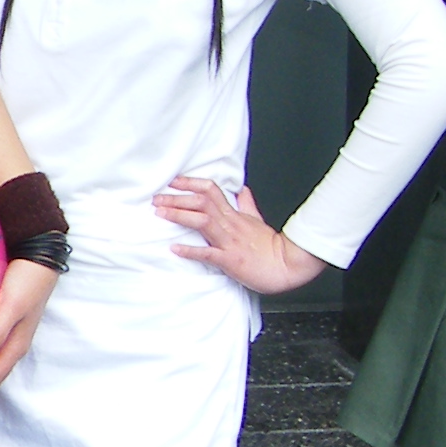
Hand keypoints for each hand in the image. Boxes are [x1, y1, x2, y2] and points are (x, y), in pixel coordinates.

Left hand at [157, 177, 324, 294]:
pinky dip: (191, 251)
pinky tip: (175, 248)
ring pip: (202, 221)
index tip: (173, 181)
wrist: (289, 265)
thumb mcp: (258, 221)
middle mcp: (230, 224)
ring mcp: (230, 241)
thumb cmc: (272, 247)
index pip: (211, 191)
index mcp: (235, 215)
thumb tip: (243, 190)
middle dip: (177, 199)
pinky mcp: (231, 260)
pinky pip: (208, 254)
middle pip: (201, 203)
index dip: (191, 184)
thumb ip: (248, 205)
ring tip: (160, 213)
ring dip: (180, 216)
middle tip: (156, 198)